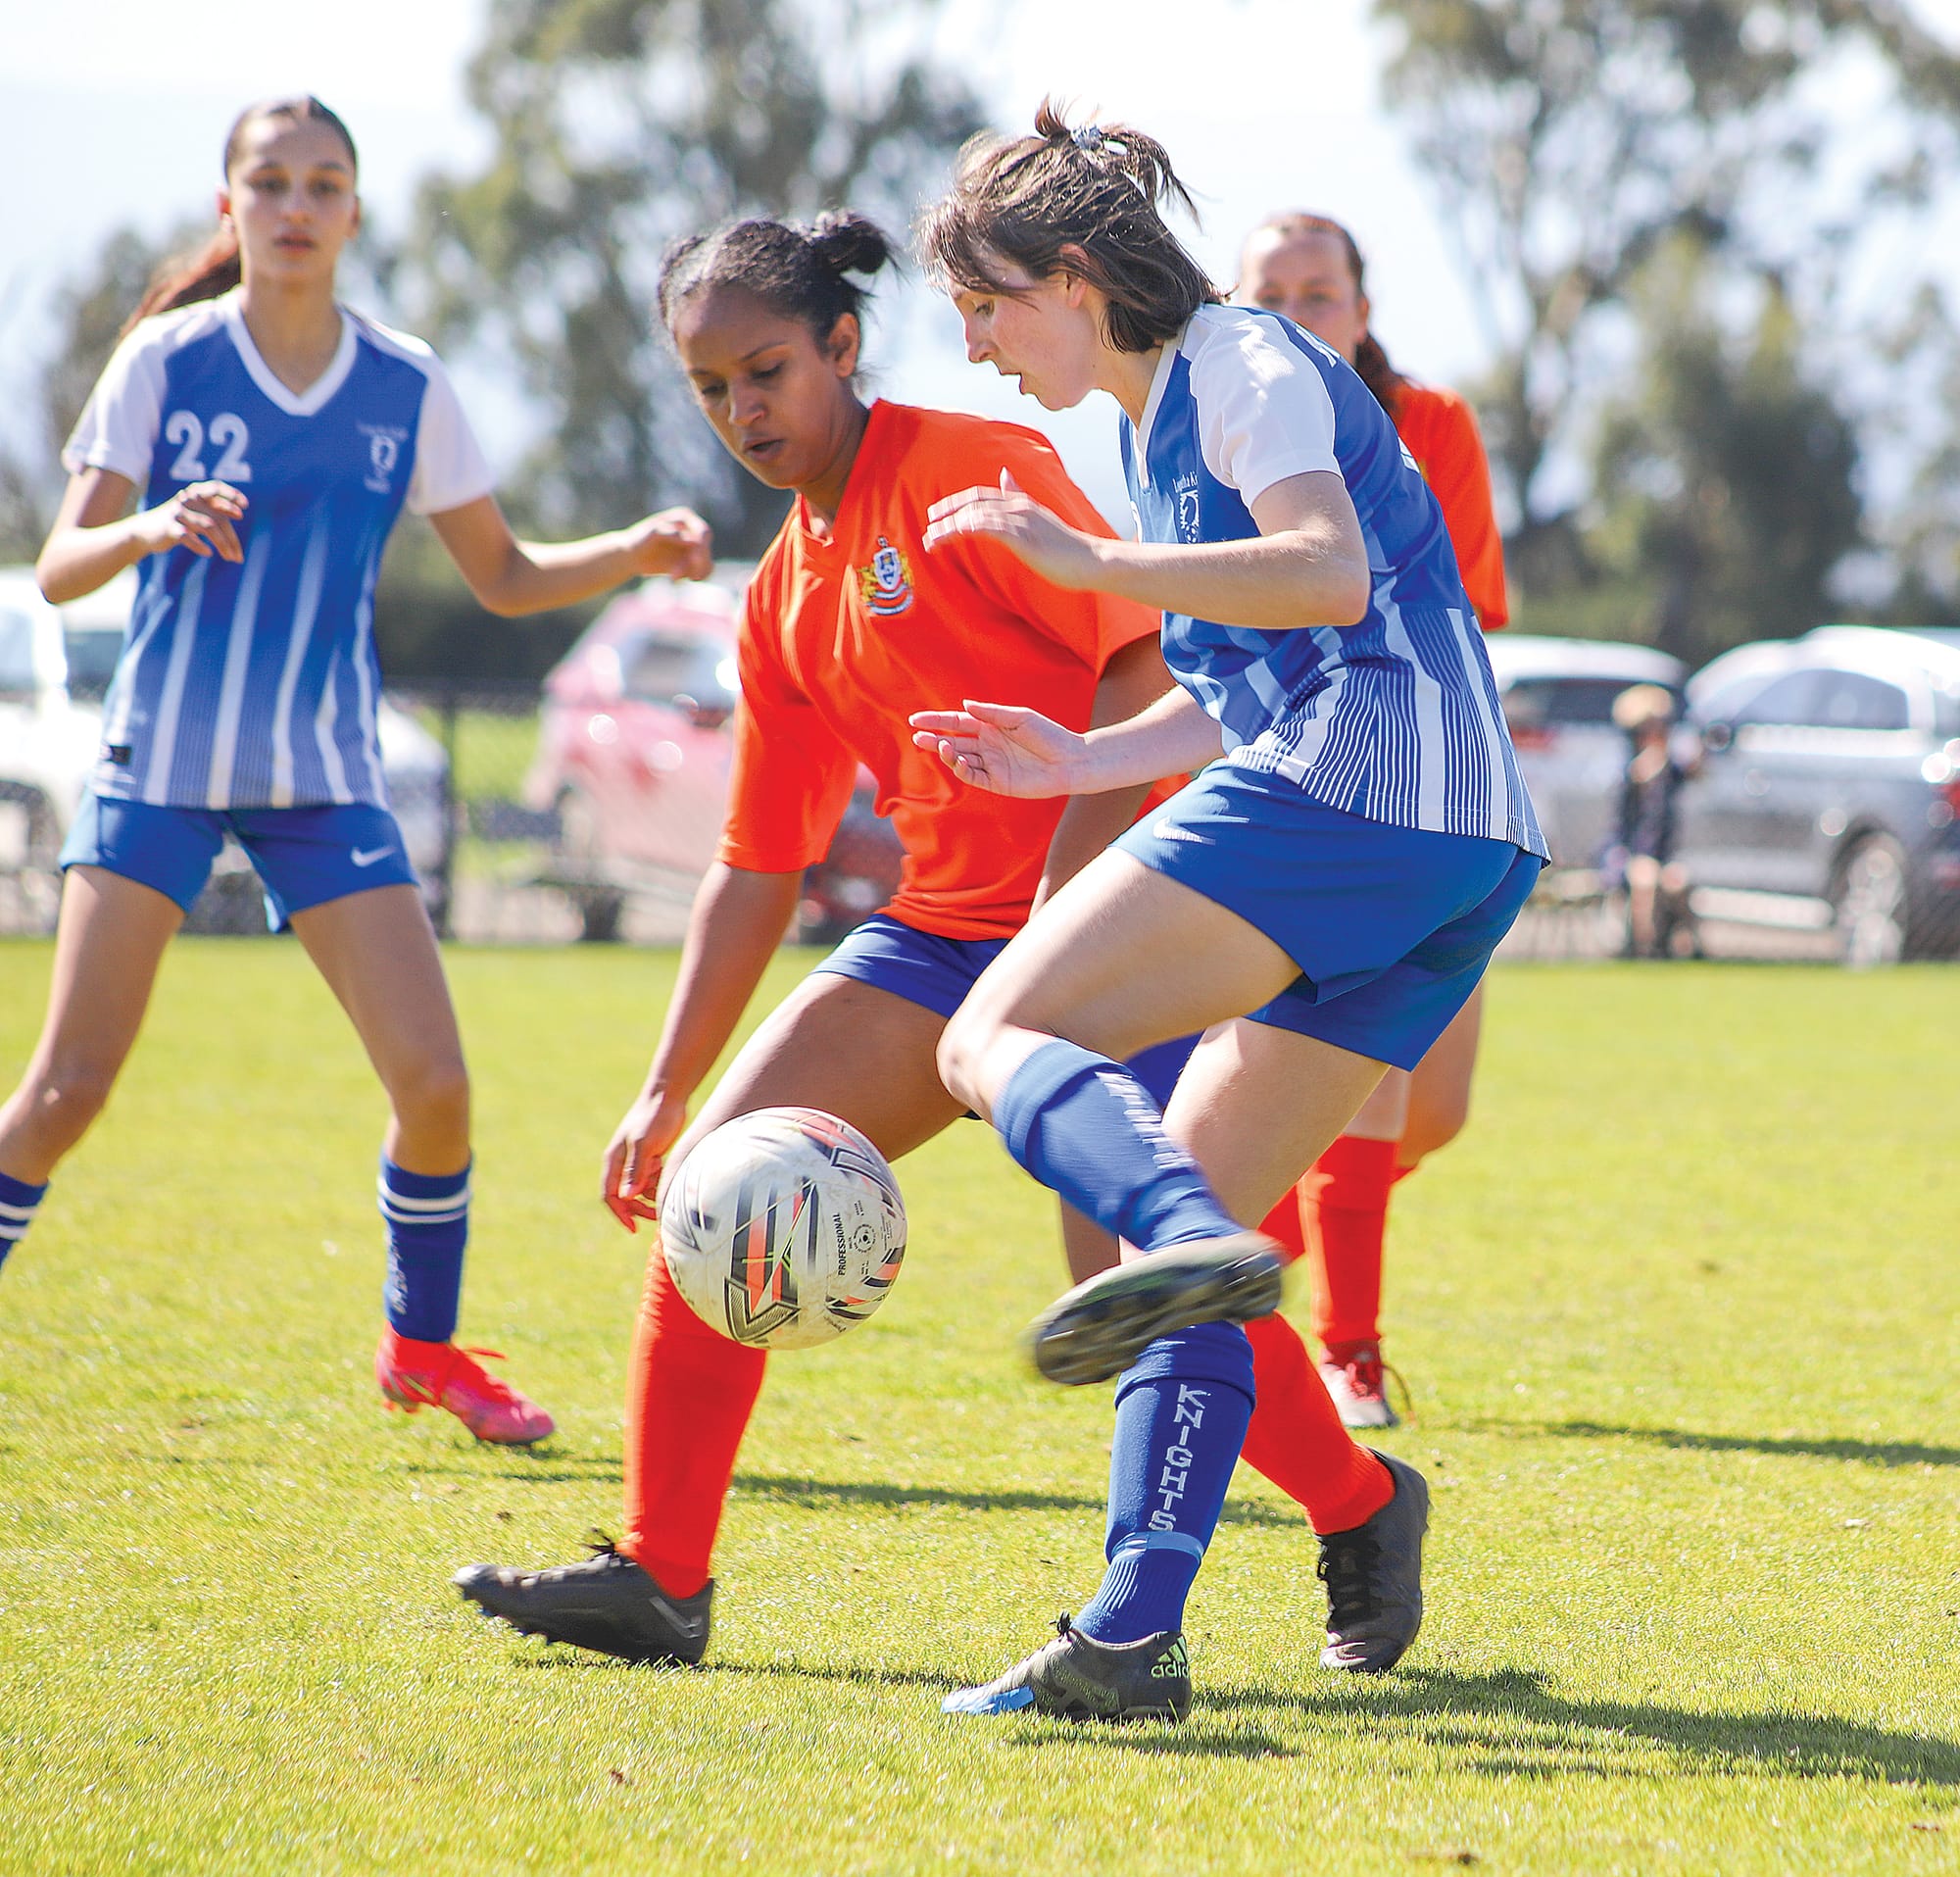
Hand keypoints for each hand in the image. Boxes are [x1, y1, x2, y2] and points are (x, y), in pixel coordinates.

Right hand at [140, 482, 247, 563]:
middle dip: (232, 539)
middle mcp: (187, 500)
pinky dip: (200, 545)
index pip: (215, 487)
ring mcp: (178, 513)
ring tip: (230, 559)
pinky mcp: (170, 527)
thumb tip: (239, 513)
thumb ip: (215, 511)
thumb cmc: (177, 523)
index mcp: (194, 493)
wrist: (144, 532)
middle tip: (239, 557)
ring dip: (223, 545)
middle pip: (217, 517)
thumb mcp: (196, 513)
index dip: (231, 494)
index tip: (244, 508)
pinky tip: (208, 553)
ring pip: (208, 527)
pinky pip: (188, 536)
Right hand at [601, 1085, 690, 1232]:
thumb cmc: (655, 1117)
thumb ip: (637, 1170)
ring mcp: (636, 1160)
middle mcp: (622, 1162)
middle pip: (623, 1196)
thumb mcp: (646, 1145)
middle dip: (637, 1209)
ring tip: (667, 1196)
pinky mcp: (650, 1157)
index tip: (633, 1228)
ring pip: (639, 1190)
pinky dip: (658, 1184)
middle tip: (656, 1217)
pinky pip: (650, 1180)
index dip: (620, 1214)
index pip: (609, 1195)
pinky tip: (668, 1178)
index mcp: (614, 1160)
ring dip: (650, 1197)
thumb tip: (627, 1197)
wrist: (669, 1096)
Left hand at [628, 508, 712, 581]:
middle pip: (706, 550)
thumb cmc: (639, 539)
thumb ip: (671, 533)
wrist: (631, 555)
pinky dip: (695, 577)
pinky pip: (703, 572)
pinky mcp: (691, 562)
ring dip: (694, 573)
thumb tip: (692, 541)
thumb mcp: (652, 533)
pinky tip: (676, 579)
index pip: (704, 533)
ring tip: (674, 578)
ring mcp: (693, 547)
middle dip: (697, 564)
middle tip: (680, 575)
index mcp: (685, 518)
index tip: (692, 559)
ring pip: (707, 563)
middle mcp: (692, 531)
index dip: (702, 547)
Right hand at [908, 700, 1086, 797]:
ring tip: (939, 746)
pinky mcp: (997, 782)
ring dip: (946, 753)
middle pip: (953, 742)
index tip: (916, 720)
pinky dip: (961, 769)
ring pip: (960, 759)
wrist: (1069, 761)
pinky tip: (957, 760)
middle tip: (917, 737)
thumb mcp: (1020, 717)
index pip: (957, 723)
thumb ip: (991, 713)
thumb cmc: (1049, 735)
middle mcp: (988, 746)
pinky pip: (973, 776)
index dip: (937, 721)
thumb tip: (965, 705)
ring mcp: (991, 765)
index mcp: (991, 727)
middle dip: (934, 739)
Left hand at [923, 470, 1099, 589]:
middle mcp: (1019, 507)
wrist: (1093, 561)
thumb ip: (1020, 498)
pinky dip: (972, 528)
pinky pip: (993, 528)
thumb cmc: (1067, 548)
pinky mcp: (1025, 539)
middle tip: (926, 527)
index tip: (935, 513)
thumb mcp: (1040, 519)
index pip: (981, 496)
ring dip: (950, 527)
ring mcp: (1023, 521)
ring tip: (931, 540)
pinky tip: (956, 533)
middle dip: (947, 514)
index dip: (955, 502)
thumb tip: (1005, 475)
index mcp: (1021, 503)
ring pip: (978, 516)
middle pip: (974, 503)